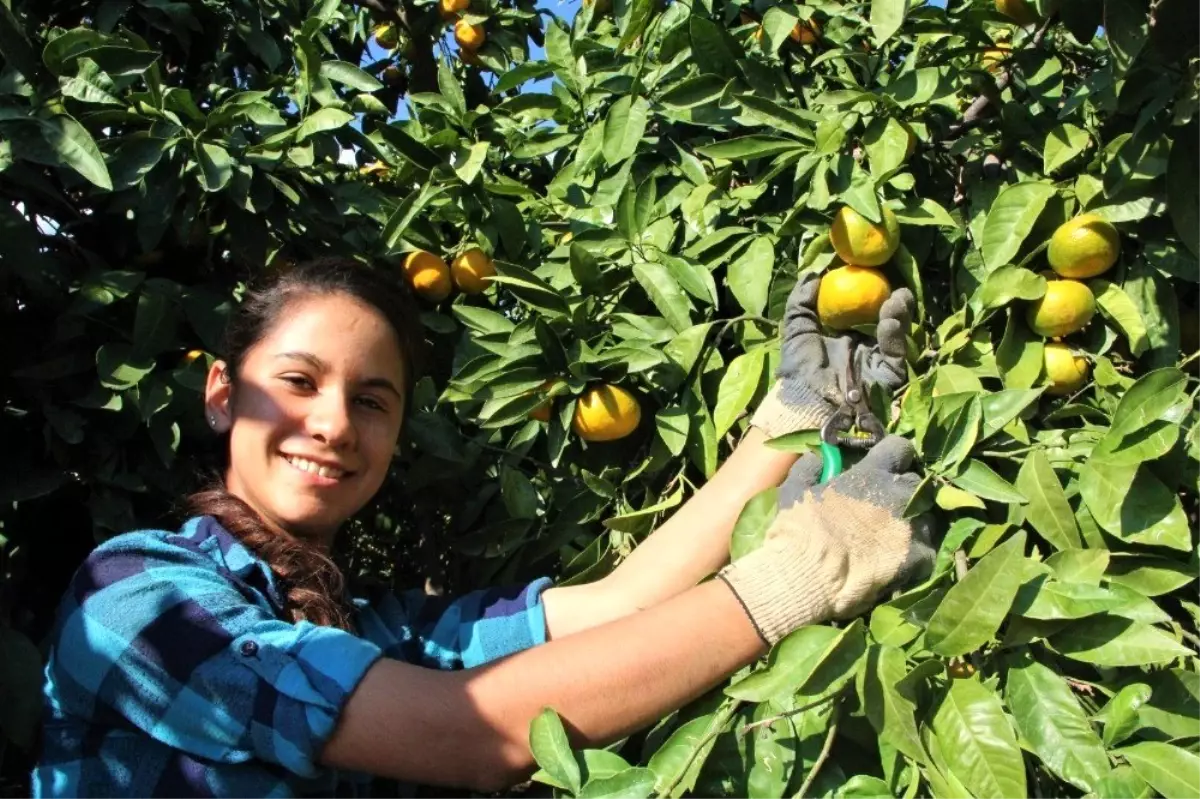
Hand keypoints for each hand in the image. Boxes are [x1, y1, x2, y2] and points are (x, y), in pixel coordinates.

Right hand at [717, 436, 934, 645]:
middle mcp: (899, 496)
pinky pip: (928, 549)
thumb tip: (819, 456)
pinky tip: (897, 559)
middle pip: (919, 481)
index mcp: (871, 475)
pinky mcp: (919, 559)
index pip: (900, 448)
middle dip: (905, 489)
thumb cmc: (799, 531)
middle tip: (887, 502)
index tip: (884, 464)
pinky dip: (915, 552)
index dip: (893, 455)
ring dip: (913, 519)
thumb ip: (811, 467)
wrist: (809, 578)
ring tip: (893, 534)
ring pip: (927, 515)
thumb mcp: (794, 488)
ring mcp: (912, 528)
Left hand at [750, 273, 914, 438]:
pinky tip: (890, 320)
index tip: (873, 274)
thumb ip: (802, 301)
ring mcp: (878, 362)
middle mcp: (864, 348)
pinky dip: (895, 335)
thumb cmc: (798, 367)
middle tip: (894, 285)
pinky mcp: (889, 376)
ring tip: (898, 297)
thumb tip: (813, 273)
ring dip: (899, 314)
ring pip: (897, 334)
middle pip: (886, 320)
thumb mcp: (796, 328)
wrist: (807, 402)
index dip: (870, 293)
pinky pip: (896, 353)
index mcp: (845, 337)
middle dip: (894, 302)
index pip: (864, 310)